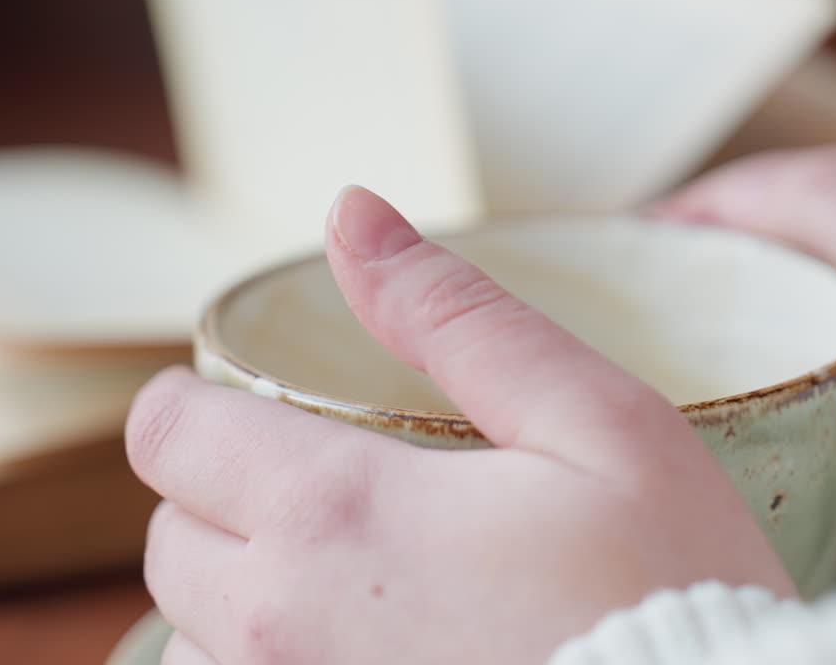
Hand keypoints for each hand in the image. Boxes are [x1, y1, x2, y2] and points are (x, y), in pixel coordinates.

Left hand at [127, 186, 793, 664]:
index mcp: (336, 512)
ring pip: (196, 633)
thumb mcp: (593, 418)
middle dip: (225, 492)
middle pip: (169, 536)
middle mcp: (284, 624)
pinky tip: (364, 639)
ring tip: (355, 571)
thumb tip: (354, 215)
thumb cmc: (668, 585)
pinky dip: (275, 658)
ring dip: (246, 588)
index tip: (271, 405)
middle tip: (333, 479)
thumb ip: (458, 315)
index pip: (167, 432)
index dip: (202, 402)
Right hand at [656, 146, 835, 627]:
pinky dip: (813, 390)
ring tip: (696, 354)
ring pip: (833, 310)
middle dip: (732, 262)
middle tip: (654, 298)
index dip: (714, 200)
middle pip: (815, 239)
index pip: (805, 176)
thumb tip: (734, 194)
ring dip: (768, 327)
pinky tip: (780, 415)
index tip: (636, 242)